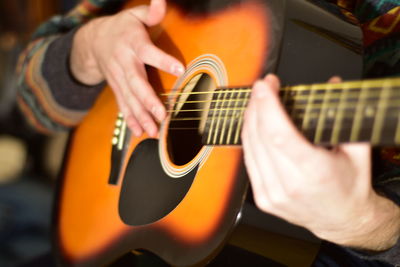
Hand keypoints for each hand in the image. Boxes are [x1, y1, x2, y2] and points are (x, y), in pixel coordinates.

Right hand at [70, 0, 184, 136]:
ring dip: (141, 117)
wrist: (93, 42)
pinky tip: (140, 133)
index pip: (148, 52)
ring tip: (154, 132)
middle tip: (162, 115)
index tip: (179, 68)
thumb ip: (151, 12)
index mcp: (132, 43)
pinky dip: (131, 120)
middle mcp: (124, 63)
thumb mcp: (135, 15)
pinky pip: (123, 106)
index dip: (162, 60)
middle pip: (136, 83)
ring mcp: (118, 79)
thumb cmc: (122, 28)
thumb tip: (162, 1)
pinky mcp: (117, 88)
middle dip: (149, 101)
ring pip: (130, 99)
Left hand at [242, 74, 399, 249]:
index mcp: (313, 173)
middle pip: (260, 137)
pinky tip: (253, 124)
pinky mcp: (262, 198)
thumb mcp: (356, 150)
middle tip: (262, 88)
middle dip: (257, 106)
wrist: (342, 220)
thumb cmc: (350, 187)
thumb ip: (341, 115)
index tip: (265, 85)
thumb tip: (330, 84)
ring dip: (250, 119)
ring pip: (250, 147)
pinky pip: (249, 160)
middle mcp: (289, 185)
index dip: (267, 106)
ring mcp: (272, 194)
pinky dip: (249, 138)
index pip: (278, 133)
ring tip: (258, 101)